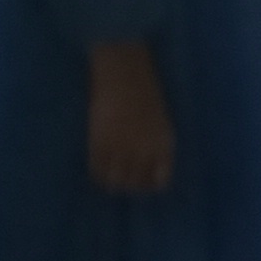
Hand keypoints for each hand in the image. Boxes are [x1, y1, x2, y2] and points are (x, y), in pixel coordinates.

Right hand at [87, 42, 175, 194]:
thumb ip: (157, 147)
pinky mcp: (100, 141)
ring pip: (116, 181)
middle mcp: (144, 149)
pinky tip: (100, 170)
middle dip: (131, 185)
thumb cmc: (145, 95)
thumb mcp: (161, 122)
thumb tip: (151, 171)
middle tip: (125, 181)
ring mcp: (121, 147)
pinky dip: (98, 174)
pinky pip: (97, 169)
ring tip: (112, 178)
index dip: (151, 185)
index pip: (159, 180)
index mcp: (163, 143)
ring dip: (114, 183)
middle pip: (135, 184)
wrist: (125, 75)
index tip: (145, 184)